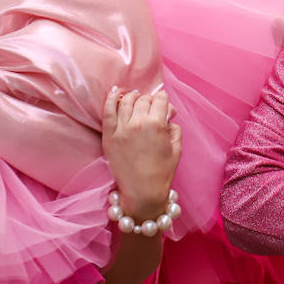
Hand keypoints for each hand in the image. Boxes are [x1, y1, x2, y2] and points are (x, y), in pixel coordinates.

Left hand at [102, 88, 181, 218]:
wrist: (142, 191)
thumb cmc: (162, 172)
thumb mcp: (176, 148)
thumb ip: (174, 127)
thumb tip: (168, 114)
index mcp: (157, 124)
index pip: (160, 100)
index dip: (163, 100)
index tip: (162, 103)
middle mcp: (138, 123)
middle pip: (143, 99)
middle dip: (149, 99)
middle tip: (150, 105)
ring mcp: (121, 129)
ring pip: (125, 101)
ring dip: (132, 96)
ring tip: (134, 97)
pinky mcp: (109, 136)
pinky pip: (107, 111)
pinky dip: (110, 99)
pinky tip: (114, 92)